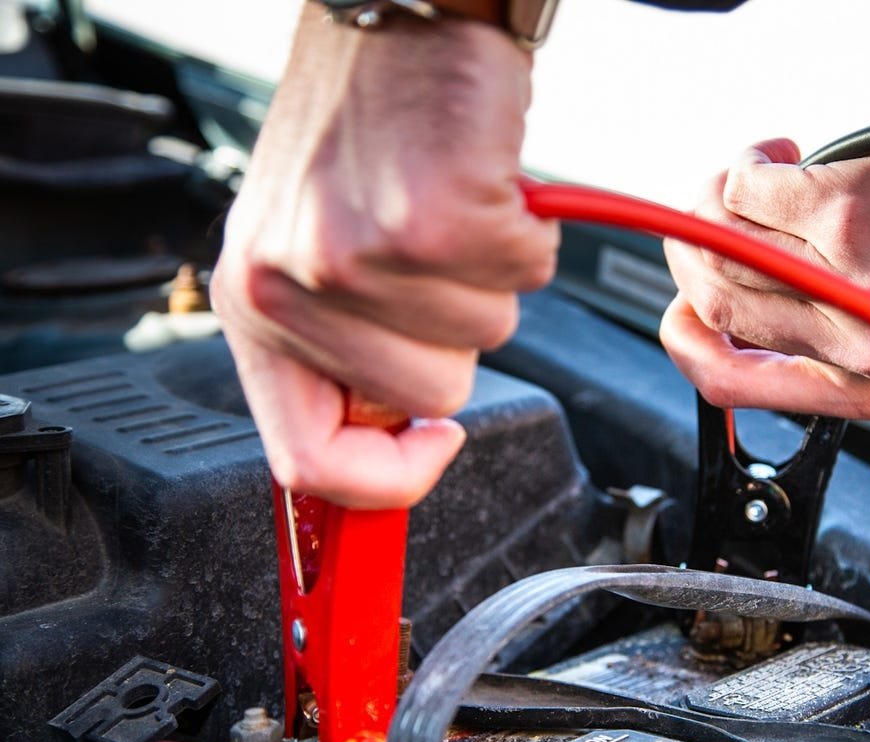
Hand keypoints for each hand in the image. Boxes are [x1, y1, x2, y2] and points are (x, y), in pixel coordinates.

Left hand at [212, 7, 558, 507]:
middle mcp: (293, 285)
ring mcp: (361, 255)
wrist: (398, 15)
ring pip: (488, 337)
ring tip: (447, 203)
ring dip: (490, 273)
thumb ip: (341, 354)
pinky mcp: (436, 217)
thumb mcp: (316, 252)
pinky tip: (479, 177)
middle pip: (432, 396)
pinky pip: (526, 273)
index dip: (388, 480)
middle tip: (428, 251)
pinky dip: (525, 229)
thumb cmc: (360, 127)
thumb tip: (403, 438)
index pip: (309, 462)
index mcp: (256, 305)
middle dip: (456, 331)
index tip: (433, 444)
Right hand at [661, 37, 869, 418]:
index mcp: (858, 385)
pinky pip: (744, 191)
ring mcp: (849, 286)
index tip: (684, 306)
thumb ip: (794, 337)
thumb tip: (690, 317)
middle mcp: (856, 348)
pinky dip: (750, 163)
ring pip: (719, 246)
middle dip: (696, 247)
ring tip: (758, 177)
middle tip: (718, 212)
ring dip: (719, 198)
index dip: (685, 339)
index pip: (723, 382)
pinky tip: (782, 154)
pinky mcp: (846, 220)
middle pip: (712, 304)